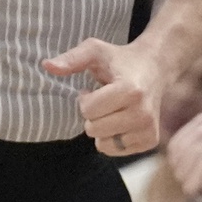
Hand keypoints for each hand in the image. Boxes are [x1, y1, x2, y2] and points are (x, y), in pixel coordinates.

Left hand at [42, 37, 165, 155]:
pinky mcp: (150, 141)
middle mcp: (142, 114)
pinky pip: (115, 151)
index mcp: (130, 91)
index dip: (85, 99)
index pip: (88, 110)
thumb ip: (71, 59)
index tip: (94, 89)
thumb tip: (46, 66)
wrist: (154, 68)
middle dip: (91, 115)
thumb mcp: (95, 51)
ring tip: (112, 110)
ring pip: (103, 144)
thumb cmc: (120, 59)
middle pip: (94, 129)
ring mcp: (148, 130)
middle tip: (104, 100)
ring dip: (101, 128)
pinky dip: (111, 138)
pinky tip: (120, 120)